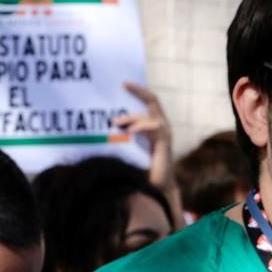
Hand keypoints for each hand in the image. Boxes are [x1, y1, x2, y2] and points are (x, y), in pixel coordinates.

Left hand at [116, 81, 175, 199]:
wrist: (155, 187)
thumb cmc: (140, 169)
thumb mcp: (128, 148)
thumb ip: (122, 136)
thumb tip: (106, 126)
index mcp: (153, 125)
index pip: (148, 102)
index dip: (138, 91)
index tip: (123, 83)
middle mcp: (162, 126)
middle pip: (153, 101)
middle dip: (139, 91)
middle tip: (124, 84)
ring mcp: (165, 133)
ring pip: (150, 115)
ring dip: (132, 117)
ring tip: (116, 123)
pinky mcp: (165, 142)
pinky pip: (155, 128)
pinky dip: (141, 127)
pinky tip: (130, 131)